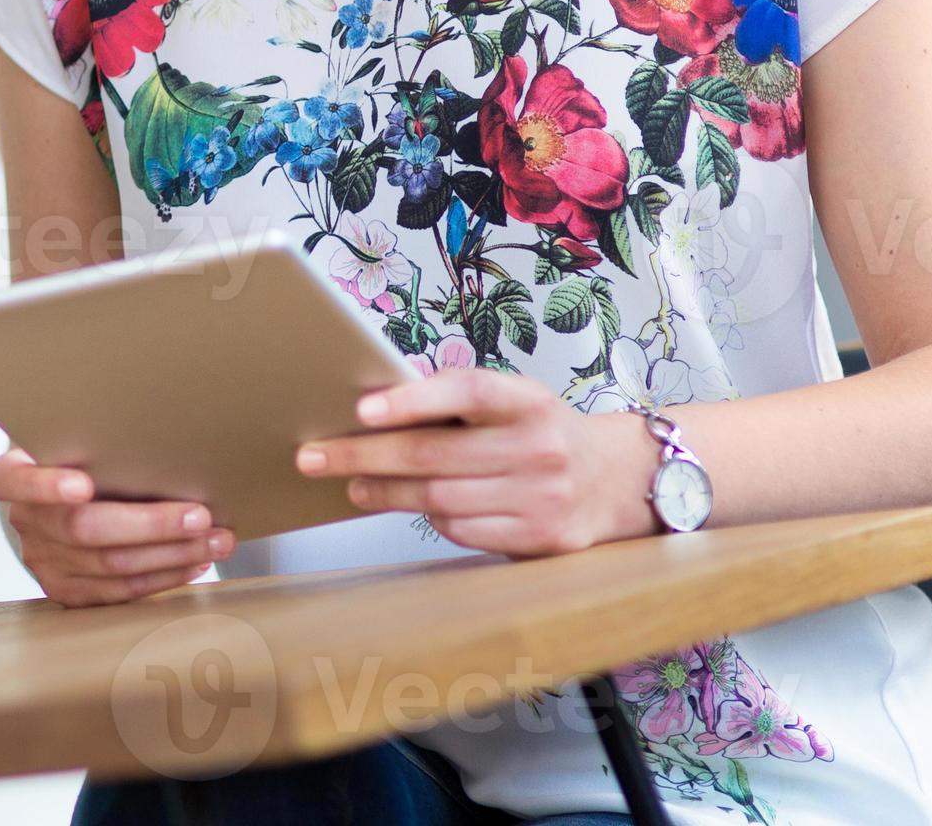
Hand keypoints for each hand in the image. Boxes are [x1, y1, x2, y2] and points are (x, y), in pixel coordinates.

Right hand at [0, 446, 233, 607]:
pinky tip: (194, 562)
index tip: (83, 484)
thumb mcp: (72, 437)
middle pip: (82, 529)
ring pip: (112, 565)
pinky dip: (163, 576)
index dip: (45, 485)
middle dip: (150, 524)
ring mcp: (44, 562)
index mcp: (13, 474)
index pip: (12, 481)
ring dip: (172, 553)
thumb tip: (164, 432)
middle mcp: (24, 522)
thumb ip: (95, 438)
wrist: (61, 497)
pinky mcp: (68, 592)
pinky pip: (120, 591)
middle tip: (200, 515)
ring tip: (215, 539)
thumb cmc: (78, 456)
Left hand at [295, 369, 660, 556]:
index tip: (362, 409)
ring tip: (353, 485)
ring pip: (440, 499)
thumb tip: (374, 404)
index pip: (467, 391)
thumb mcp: (514, 400)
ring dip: (386, 492)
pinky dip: (431, 518)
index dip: (413, 399)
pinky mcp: (541, 539)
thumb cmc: (542, 430)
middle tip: (314, 456)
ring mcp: (543, 498)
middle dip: (365, 455)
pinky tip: (413, 507)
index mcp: (529, 401)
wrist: (616, 480)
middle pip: (435, 454)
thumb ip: (458, 400)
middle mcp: (540, 447)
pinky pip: (463, 531)